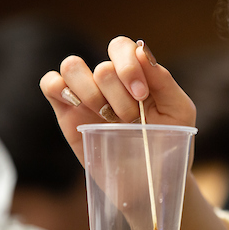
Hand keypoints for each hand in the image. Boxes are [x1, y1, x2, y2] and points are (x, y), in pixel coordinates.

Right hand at [40, 36, 195, 164]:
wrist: (150, 182)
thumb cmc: (168, 143)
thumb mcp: (179, 111)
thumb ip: (163, 79)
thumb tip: (142, 50)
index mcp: (137, 74)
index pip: (122, 47)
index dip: (128, 65)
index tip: (141, 95)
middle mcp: (110, 80)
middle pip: (102, 65)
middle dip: (118, 94)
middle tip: (130, 119)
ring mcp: (86, 95)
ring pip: (71, 66)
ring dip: (90, 92)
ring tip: (107, 117)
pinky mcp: (67, 113)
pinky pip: (50, 83)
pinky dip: (59, 88)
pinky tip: (80, 109)